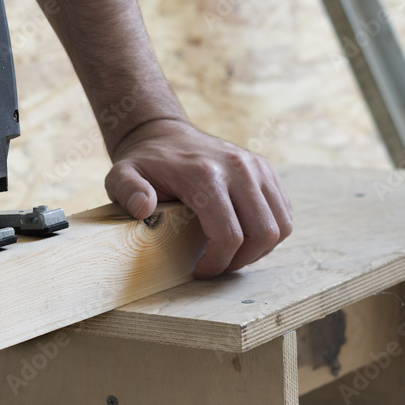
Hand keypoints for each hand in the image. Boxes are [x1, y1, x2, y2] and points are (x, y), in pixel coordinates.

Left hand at [105, 119, 292, 278]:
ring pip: (281, 225)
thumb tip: (142, 208)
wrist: (163, 133)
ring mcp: (256, 166)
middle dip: (241, 261)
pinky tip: (243, 237)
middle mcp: (237, 168)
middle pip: (262, 233)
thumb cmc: (144, 162)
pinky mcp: (266, 169)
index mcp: (203, 175)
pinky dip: (269, 232)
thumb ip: (127, 190)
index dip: (218, 263)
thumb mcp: (121, 175)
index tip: (200, 271)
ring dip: (259, 250)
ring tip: (231, 255)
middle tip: (217, 267)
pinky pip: (283, 211)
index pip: (228, 234)